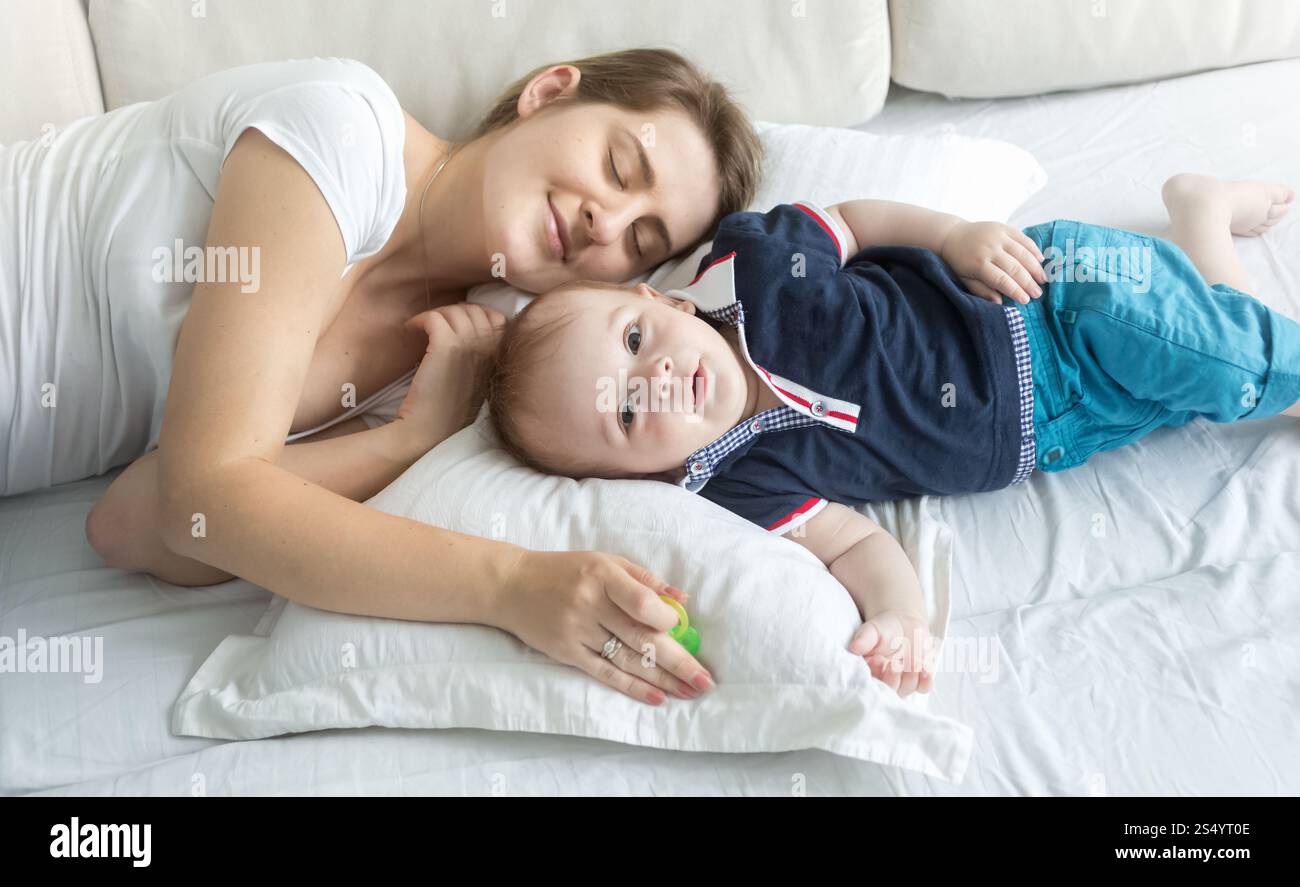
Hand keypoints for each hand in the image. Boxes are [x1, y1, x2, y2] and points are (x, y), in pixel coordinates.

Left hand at [395, 302, 505, 451]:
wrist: (429, 433)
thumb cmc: (451, 413)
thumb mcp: (478, 384)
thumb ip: (482, 359)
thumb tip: (471, 332)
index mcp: (501, 359)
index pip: (498, 319)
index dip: (476, 315)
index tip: (457, 324)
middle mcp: (491, 350)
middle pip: (475, 311)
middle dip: (454, 312)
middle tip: (435, 326)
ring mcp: (470, 347)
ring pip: (454, 311)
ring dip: (436, 315)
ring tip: (422, 328)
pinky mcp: (446, 348)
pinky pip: (434, 318)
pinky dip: (419, 320)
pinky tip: (410, 330)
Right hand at [497, 549, 713, 705]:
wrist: (510, 586)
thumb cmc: (565, 570)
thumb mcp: (604, 561)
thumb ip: (643, 579)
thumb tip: (681, 599)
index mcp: (602, 575)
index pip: (639, 603)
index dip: (664, 619)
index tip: (680, 628)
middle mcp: (589, 604)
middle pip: (639, 638)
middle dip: (677, 661)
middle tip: (705, 681)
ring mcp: (577, 632)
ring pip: (626, 660)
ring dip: (662, 679)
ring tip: (690, 692)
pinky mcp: (567, 653)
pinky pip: (605, 673)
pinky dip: (632, 686)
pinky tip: (657, 697)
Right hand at [848, 608, 934, 696]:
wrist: (903, 624)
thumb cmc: (884, 629)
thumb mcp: (872, 630)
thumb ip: (864, 638)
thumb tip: (854, 648)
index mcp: (870, 672)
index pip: (871, 681)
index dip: (875, 674)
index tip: (876, 659)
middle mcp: (886, 680)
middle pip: (889, 690)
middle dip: (892, 679)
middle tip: (894, 664)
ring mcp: (903, 681)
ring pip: (906, 688)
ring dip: (910, 677)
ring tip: (913, 660)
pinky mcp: (919, 680)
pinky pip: (924, 687)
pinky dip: (926, 681)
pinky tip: (925, 669)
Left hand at [939, 221, 1047, 304]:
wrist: (952, 236)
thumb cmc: (959, 262)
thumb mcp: (965, 279)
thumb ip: (981, 291)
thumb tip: (1000, 302)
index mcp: (978, 264)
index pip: (1001, 280)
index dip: (1015, 290)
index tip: (1026, 300)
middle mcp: (989, 248)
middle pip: (1015, 267)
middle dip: (1028, 282)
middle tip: (1038, 293)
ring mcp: (997, 236)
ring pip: (1022, 253)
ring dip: (1035, 267)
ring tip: (1043, 280)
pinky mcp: (1003, 227)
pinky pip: (1023, 238)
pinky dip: (1034, 249)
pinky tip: (1041, 260)